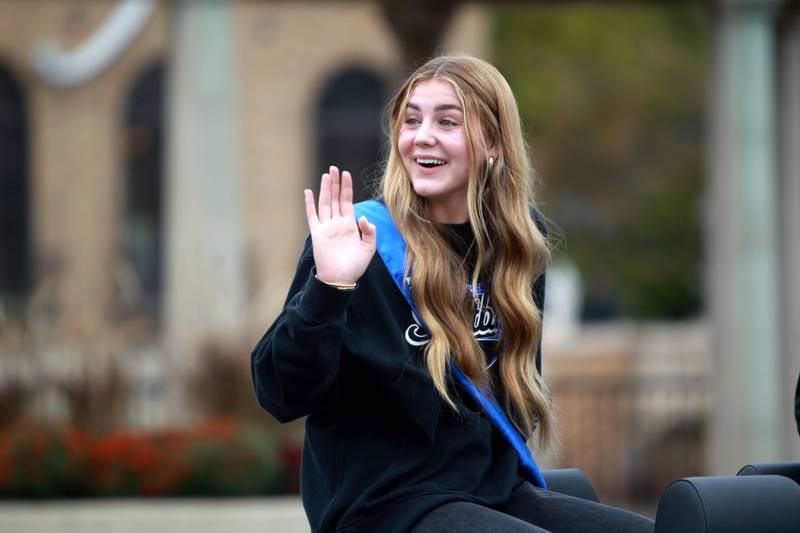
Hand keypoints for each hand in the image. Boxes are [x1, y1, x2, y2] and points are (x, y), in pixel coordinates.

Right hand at [305, 166, 376, 284]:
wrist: (341, 279)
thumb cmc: (355, 266)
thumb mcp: (369, 247)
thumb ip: (369, 231)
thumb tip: (362, 216)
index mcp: (350, 225)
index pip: (347, 201)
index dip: (347, 188)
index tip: (346, 174)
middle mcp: (337, 223)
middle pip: (335, 198)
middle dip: (335, 183)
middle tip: (334, 168)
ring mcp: (326, 227)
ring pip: (325, 203)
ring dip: (325, 189)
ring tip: (326, 175)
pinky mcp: (317, 233)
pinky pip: (312, 216)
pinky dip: (310, 204)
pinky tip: (309, 192)